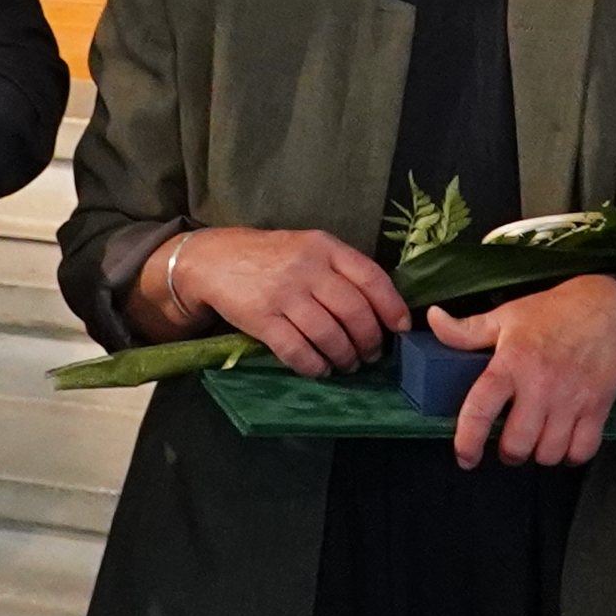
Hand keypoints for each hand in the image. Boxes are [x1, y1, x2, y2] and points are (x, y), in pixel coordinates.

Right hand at [165, 227, 411, 376]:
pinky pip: (297, 350)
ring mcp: (284, 294)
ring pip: (329, 335)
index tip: (401, 329)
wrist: (214, 259)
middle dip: (370, 341)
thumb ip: (341, 269)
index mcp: (325, 247)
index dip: (392, 307)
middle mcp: (308, 268)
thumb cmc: (271, 257)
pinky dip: (314, 366)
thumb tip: (381, 307)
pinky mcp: (261, 319)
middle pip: (355, 312)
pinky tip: (320, 369)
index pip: (371, 278)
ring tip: (348, 364)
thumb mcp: (309, 247)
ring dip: (345, 357)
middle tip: (372, 355)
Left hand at [431, 274, 615, 469]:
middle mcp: (541, 386)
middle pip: (517, 444)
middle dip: (509, 452)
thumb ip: (467, 330)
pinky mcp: (598, 408)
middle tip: (509, 443)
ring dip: (538, 454)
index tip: (465, 457)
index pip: (481, 409)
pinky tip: (564, 442)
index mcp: (511, 363)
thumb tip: (432, 320)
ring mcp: (572, 400)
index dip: (468, 441)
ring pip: (548, 453)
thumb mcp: (506, 316)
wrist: (610, 307)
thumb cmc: (554, 312)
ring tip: (536, 441)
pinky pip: (581, 451)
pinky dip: (569, 455)